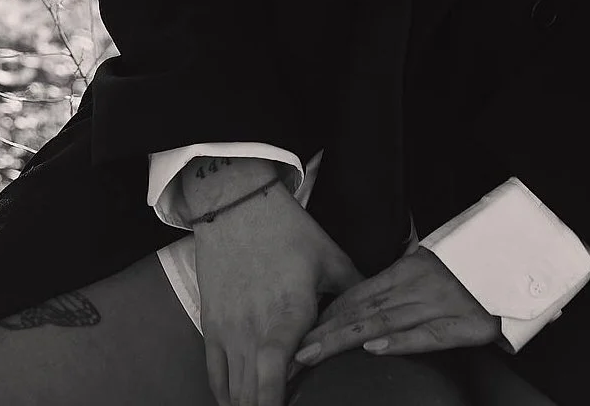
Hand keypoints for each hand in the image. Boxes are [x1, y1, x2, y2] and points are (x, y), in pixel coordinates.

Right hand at [194, 180, 362, 405]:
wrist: (236, 204)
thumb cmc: (286, 229)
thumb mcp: (329, 256)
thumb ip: (354, 291)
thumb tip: (378, 312)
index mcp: (288, 314)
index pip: (275, 377)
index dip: (278, 405)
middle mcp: (254, 330)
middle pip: (252, 395)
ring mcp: (228, 330)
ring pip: (233, 392)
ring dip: (250, 405)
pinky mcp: (211, 325)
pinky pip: (214, 376)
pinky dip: (227, 395)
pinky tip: (242, 402)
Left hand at [291, 248, 501, 368]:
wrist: (517, 264)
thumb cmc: (474, 266)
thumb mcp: (433, 265)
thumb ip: (402, 277)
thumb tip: (368, 293)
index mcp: (410, 269)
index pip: (360, 292)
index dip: (330, 312)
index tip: (302, 329)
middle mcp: (419, 285)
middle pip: (364, 309)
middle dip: (326, 331)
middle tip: (295, 349)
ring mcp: (439, 304)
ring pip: (384, 321)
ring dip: (345, 339)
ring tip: (316, 353)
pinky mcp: (463, 325)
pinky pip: (426, 335)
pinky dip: (398, 342)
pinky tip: (373, 348)